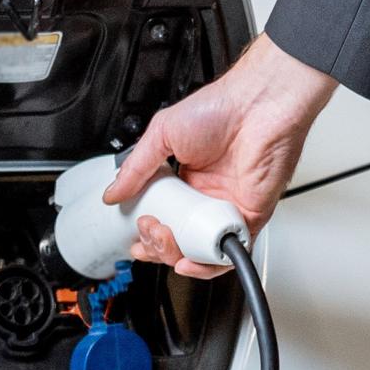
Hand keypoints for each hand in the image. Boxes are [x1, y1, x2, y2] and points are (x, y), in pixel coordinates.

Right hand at [104, 33, 336, 279]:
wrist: (256, 105)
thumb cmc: (219, 109)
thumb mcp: (161, 133)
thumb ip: (135, 167)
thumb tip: (113, 193)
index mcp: (185, 179)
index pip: (163, 216)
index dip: (147, 230)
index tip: (135, 234)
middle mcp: (206, 196)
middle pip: (178, 238)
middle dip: (157, 245)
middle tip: (148, 231)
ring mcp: (227, 207)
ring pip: (201, 249)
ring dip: (177, 256)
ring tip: (165, 241)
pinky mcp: (250, 216)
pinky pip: (229, 250)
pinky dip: (209, 264)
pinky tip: (191, 259)